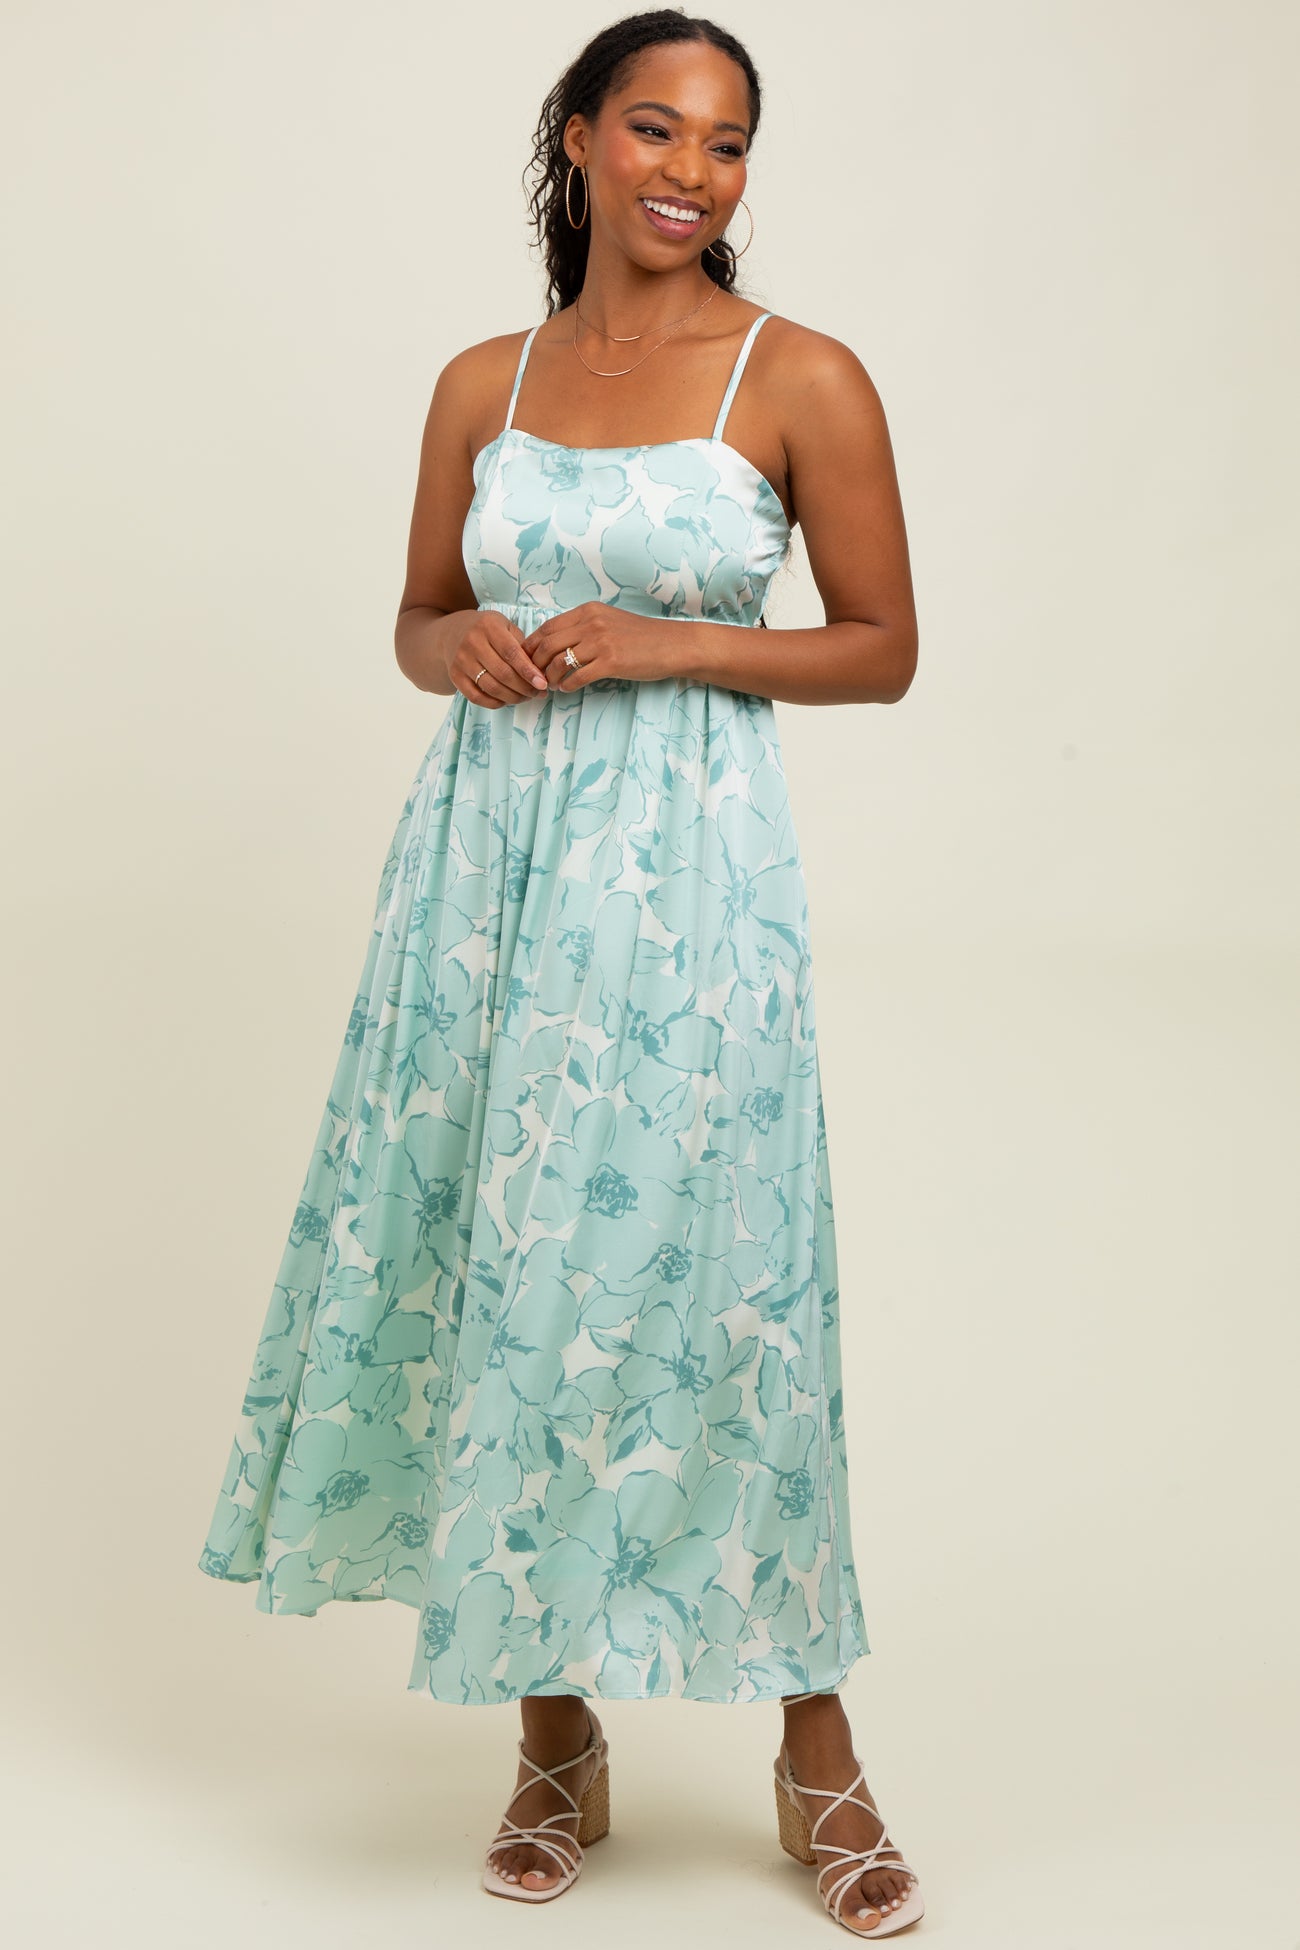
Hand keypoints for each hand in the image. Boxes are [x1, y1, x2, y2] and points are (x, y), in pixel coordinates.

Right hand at [449, 611, 548, 707]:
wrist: (454, 633)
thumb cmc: (488, 631)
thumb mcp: (506, 627)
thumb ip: (522, 646)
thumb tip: (540, 673)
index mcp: (488, 626)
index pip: (511, 653)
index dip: (528, 671)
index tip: (542, 684)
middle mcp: (472, 642)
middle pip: (503, 674)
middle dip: (525, 688)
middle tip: (538, 693)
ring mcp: (461, 660)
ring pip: (492, 688)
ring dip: (513, 697)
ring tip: (526, 697)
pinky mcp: (455, 676)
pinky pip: (477, 697)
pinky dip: (495, 703)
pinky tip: (507, 700)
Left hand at [522, 604, 688, 691]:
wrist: (672, 645)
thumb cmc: (642, 636)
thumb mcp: (610, 620)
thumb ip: (585, 627)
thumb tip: (558, 642)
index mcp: (588, 611)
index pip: (548, 626)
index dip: (532, 644)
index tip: (527, 658)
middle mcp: (591, 623)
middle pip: (547, 644)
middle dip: (535, 663)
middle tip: (534, 676)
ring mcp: (601, 642)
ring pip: (558, 661)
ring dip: (549, 676)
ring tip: (549, 684)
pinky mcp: (611, 662)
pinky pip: (577, 676)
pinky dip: (566, 685)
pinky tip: (566, 689)